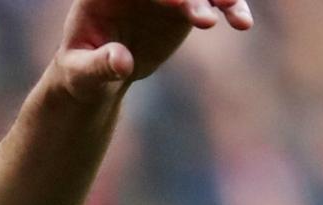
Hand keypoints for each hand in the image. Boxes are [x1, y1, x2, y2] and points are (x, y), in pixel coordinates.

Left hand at [53, 0, 251, 100]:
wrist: (98, 78)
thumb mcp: (83, 74)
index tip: (174, 4)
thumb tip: (121, 62)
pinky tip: (242, 23)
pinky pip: (213, 0)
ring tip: (232, 14)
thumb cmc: (81, 75)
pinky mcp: (186, 5)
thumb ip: (99, 65)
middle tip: (201, 17)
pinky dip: (230, 7)